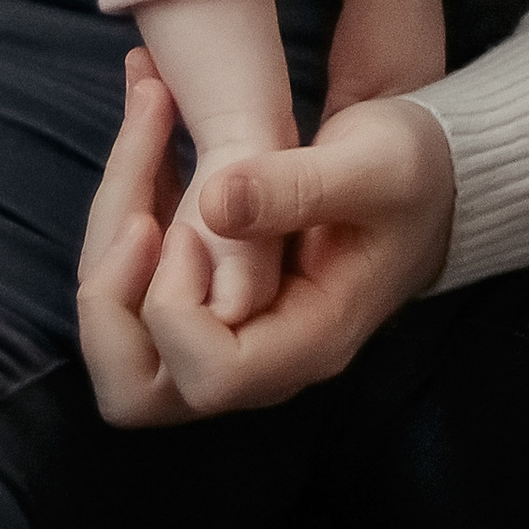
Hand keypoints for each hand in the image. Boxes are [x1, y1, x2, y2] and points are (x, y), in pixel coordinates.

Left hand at [77, 60, 455, 426]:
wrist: (422, 173)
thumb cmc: (413, 172)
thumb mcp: (375, 166)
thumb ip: (302, 187)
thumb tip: (214, 203)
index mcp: (307, 343)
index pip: (208, 378)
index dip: (176, 309)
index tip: (191, 225)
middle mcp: (257, 359)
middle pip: (137, 390)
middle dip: (109, 300)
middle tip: (135, 211)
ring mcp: (226, 335)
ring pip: (119, 342)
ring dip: (107, 246)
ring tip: (142, 139)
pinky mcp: (205, 300)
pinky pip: (131, 290)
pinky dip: (121, 218)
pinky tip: (149, 138)